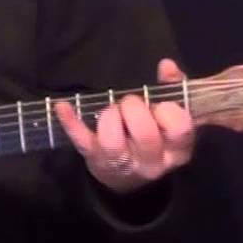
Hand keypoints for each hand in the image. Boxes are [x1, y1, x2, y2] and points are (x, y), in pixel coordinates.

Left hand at [54, 59, 194, 194]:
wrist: (128, 177)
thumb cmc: (154, 137)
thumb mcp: (170, 118)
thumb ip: (173, 88)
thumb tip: (167, 65)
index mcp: (177, 148)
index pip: (179, 128)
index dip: (168, 110)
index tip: (161, 105)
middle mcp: (152, 160)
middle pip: (144, 133)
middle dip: (134, 108)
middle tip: (130, 104)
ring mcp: (122, 163)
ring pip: (112, 141)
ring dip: (109, 116)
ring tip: (111, 111)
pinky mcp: (95, 159)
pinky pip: (81, 140)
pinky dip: (70, 121)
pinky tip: (63, 106)